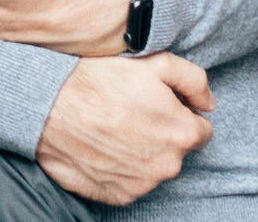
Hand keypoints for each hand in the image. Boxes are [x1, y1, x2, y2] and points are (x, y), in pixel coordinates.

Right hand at [36, 54, 214, 205]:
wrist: (49, 105)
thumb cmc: (99, 80)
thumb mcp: (153, 63)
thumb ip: (193, 80)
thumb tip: (209, 103)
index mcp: (181, 133)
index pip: (200, 130)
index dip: (179, 114)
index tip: (157, 106)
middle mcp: (167, 165)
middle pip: (176, 150)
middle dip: (161, 133)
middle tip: (130, 113)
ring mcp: (142, 184)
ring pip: (152, 167)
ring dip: (140, 152)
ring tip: (112, 128)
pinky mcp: (118, 195)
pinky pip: (129, 182)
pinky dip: (120, 168)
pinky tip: (102, 146)